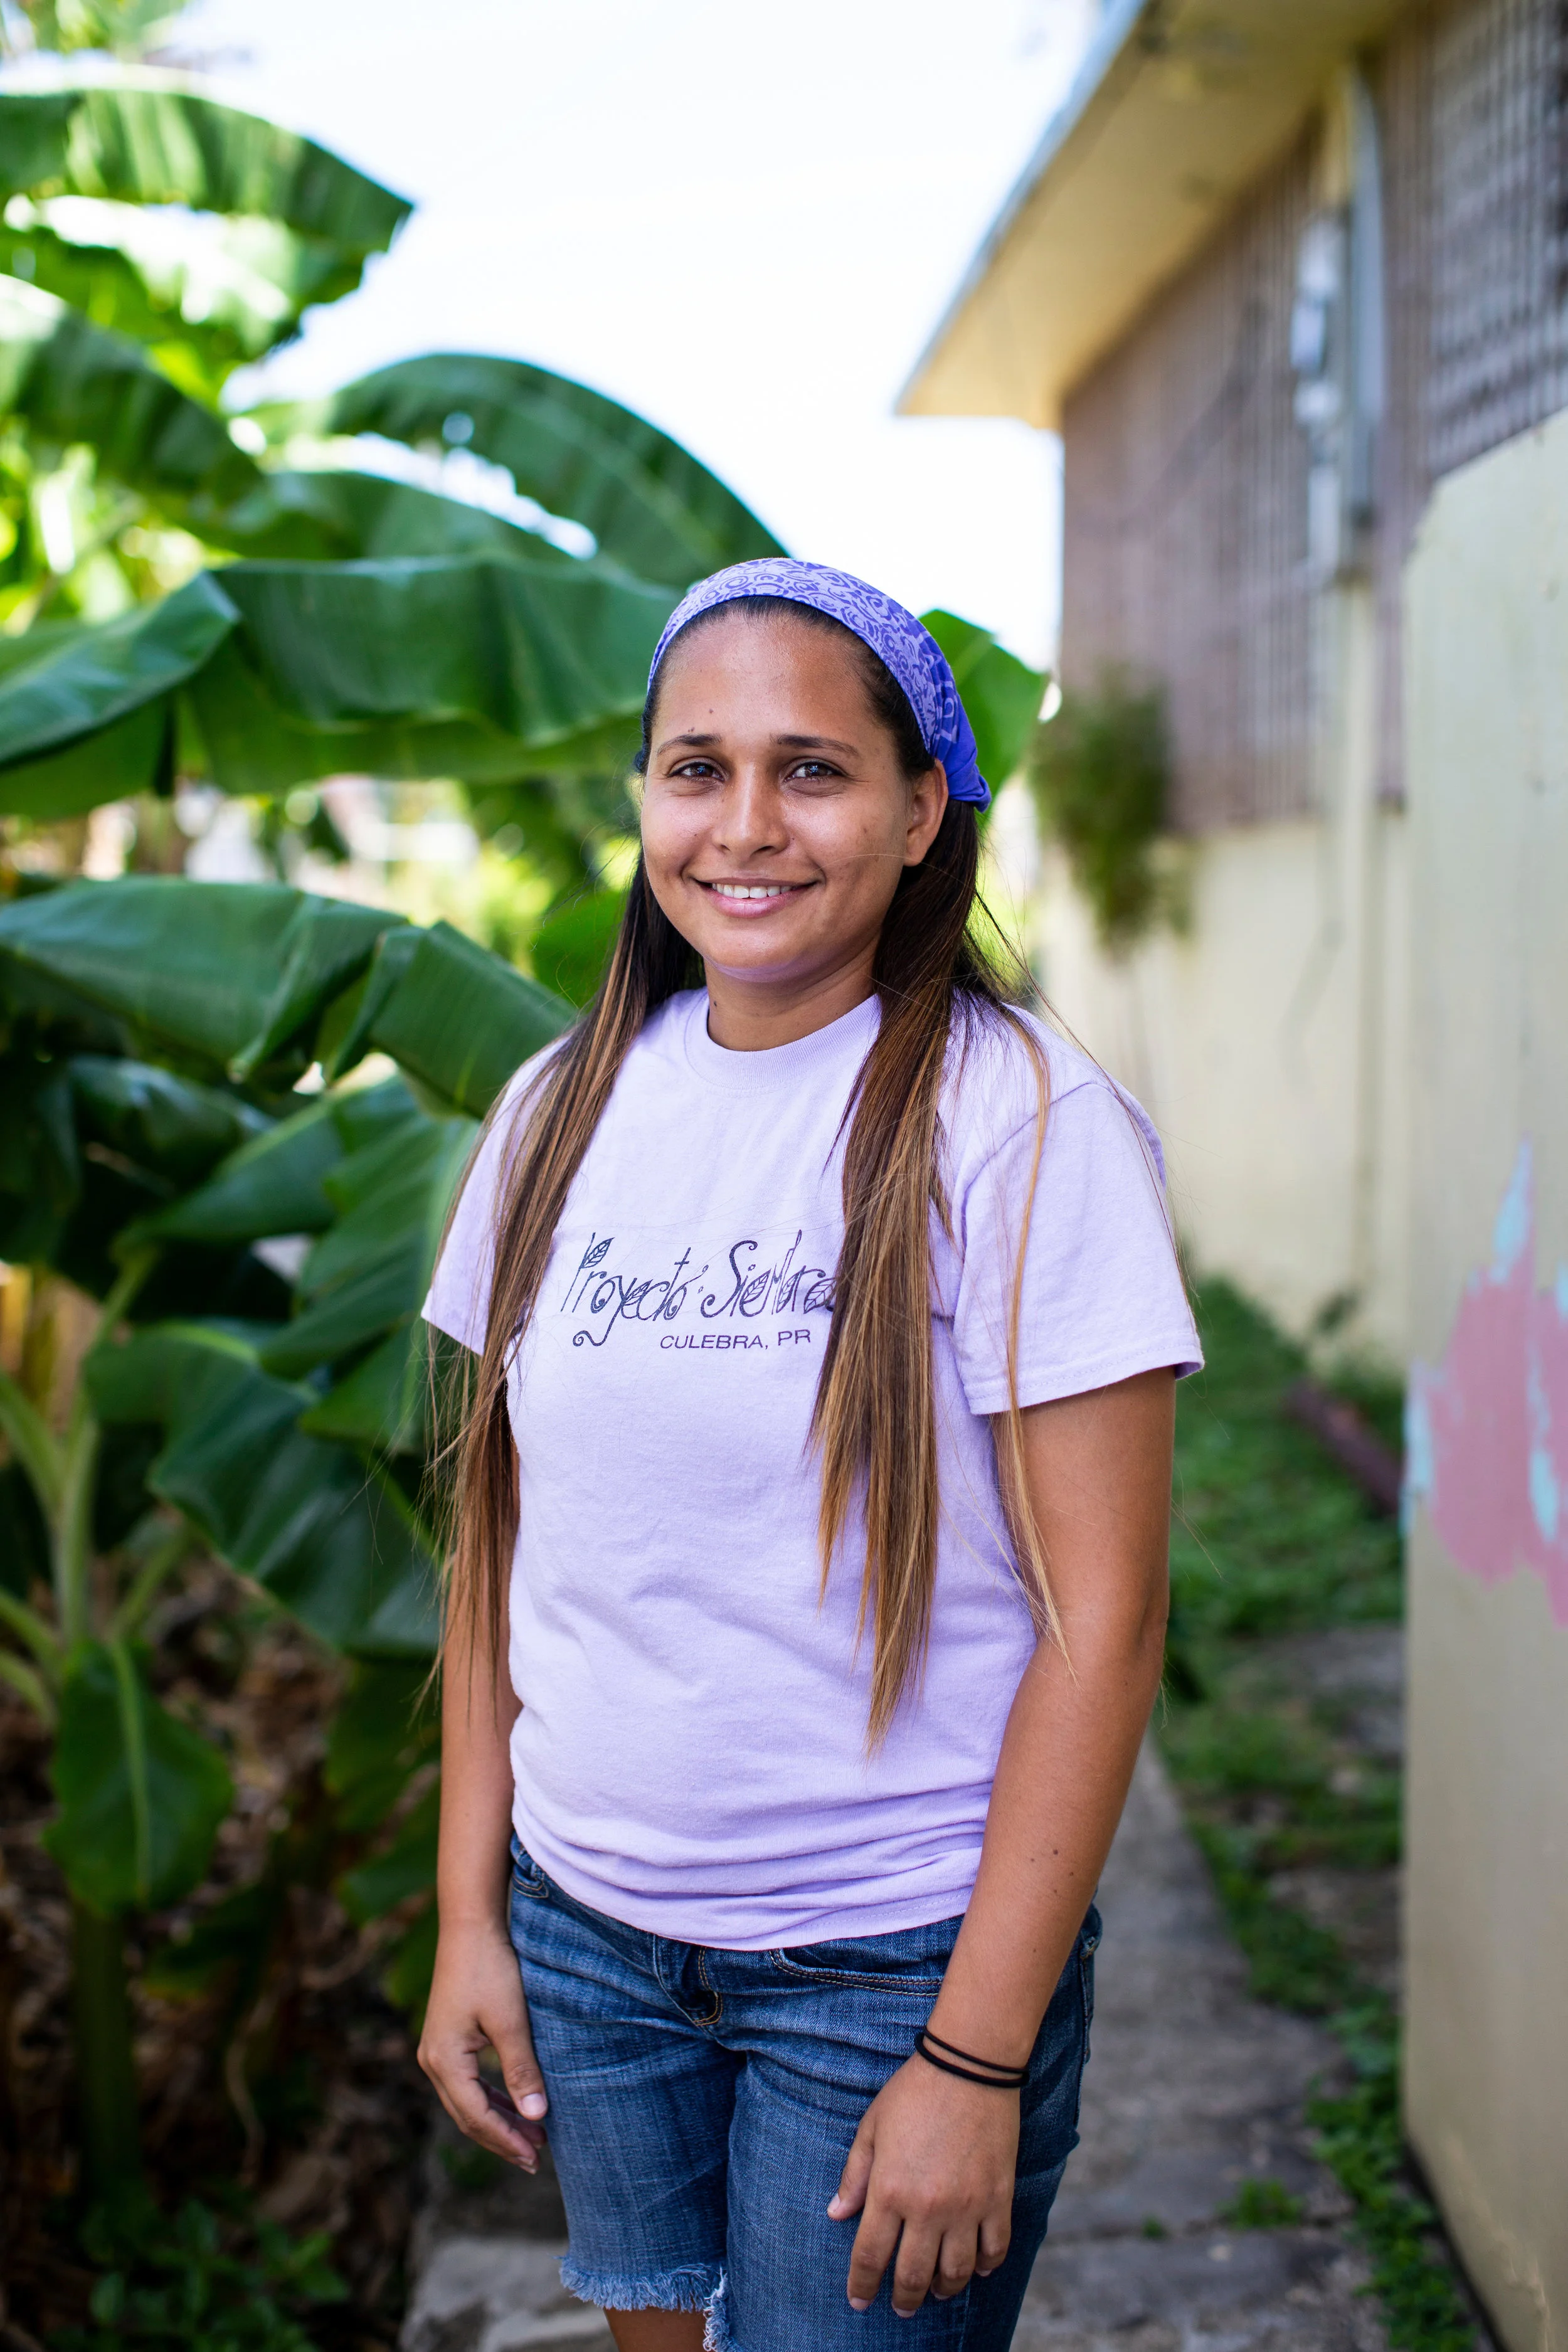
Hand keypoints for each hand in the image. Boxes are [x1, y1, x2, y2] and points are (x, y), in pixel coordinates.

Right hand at [418, 1918, 547, 2170]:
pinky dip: (491, 2098)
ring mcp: (437, 2050)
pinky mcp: (447, 2039)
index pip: (477, 2118)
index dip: (507, 2141)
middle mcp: (433, 2061)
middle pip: (468, 2116)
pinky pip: (468, 2083)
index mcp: (444, 2061)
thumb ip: (521, 2070)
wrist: (470, 1925)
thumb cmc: (490, 1969)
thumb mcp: (511, 2022)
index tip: (536, 2158)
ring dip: (498, 2120)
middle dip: (503, 2139)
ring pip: (467, 2102)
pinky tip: (514, 2105)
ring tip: (532, 2137)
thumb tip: (537, 2117)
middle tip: (537, 2158)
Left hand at [828, 2054, 1017, 2314]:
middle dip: (902, 2298)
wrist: (969, 2066)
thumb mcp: (872, 2128)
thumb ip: (855, 2175)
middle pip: (912, 2275)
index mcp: (890, 2190)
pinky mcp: (998, 2199)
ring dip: (942, 2290)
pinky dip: (984, 2267)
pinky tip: (975, 2269)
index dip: (861, 2286)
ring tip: (935, 2292)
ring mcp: (967, 2207)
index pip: (870, 2256)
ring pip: (955, 2273)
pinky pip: (994, 2250)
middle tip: (899, 2307)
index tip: (859, 2302)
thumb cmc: (913, 2092)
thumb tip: (837, 2215)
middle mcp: (927, 2207)